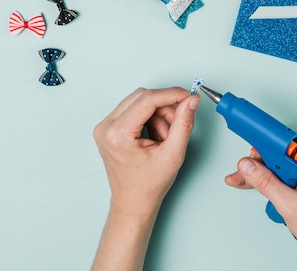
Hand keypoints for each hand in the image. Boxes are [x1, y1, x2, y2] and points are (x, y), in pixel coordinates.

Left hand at [91, 87, 199, 270]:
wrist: (133, 202)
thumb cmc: (149, 185)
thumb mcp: (173, 154)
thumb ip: (184, 123)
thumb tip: (191, 101)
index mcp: (118, 134)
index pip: (148, 99)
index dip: (172, 94)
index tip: (188, 97)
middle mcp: (106, 127)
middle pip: (142, 96)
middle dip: (164, 107)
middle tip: (177, 124)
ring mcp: (104, 127)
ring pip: (138, 101)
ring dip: (157, 113)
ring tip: (163, 137)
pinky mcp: (107, 128)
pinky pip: (132, 109)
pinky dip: (148, 117)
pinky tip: (153, 136)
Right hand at [225, 152, 296, 270]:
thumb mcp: (288, 204)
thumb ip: (266, 182)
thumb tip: (248, 165)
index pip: (280, 146)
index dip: (260, 147)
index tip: (244, 146)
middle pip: (275, 155)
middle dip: (255, 166)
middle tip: (239, 176)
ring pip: (276, 165)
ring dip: (259, 175)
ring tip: (242, 183)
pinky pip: (282, 174)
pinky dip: (268, 181)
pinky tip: (258, 187)